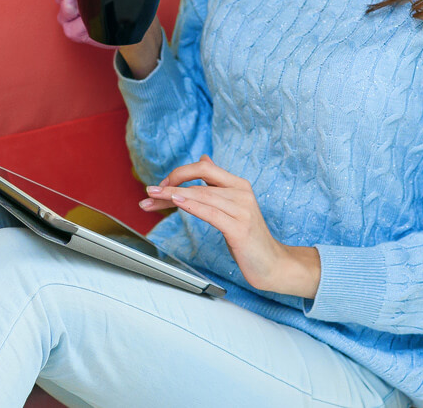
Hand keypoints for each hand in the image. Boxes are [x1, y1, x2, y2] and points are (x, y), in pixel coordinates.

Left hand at [138, 155, 293, 292]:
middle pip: (199, 182)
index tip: (162, 185)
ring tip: (154, 198)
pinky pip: (211, 213)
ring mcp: (242, 210)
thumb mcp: (232, 205)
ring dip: (173, 196)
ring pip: (202, 195)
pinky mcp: (240, 228)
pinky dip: (191, 205)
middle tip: (150, 191)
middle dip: (170, 185)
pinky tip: (177, 202)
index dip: (180, 173)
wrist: (273, 264)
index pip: (204, 168)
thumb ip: (217, 183)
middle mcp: (241, 193)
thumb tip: (204, 159)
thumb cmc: (249, 237)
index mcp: (239, 185)